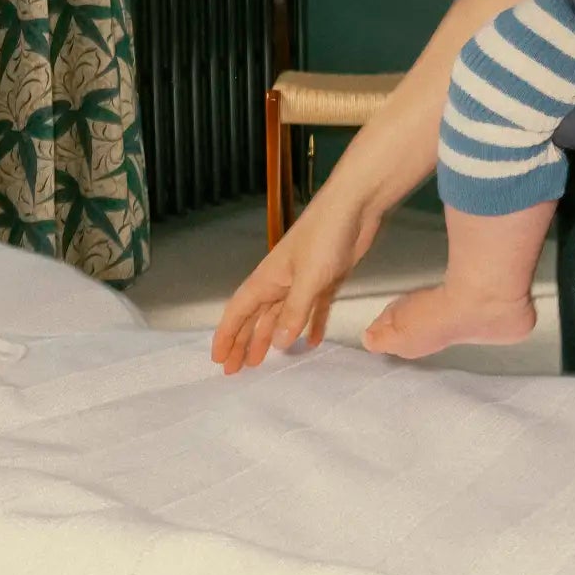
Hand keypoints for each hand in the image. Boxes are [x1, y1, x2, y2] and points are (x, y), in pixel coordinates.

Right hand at [209, 184, 381, 372]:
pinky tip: (311, 343)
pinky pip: (314, 308)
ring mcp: (304, 280)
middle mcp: (281, 281)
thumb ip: (293, 312)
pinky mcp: (327, 278)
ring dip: (272, 336)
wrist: (356, 206)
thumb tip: (276, 344)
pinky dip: (310, 325)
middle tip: (237, 369)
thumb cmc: (325, 237)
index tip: (219, 359)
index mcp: (268, 278)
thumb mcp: (308, 278)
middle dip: (244, 342)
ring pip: (282, 315)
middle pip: (257, 316)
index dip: (226, 335)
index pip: (239, 311)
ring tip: (264, 360)